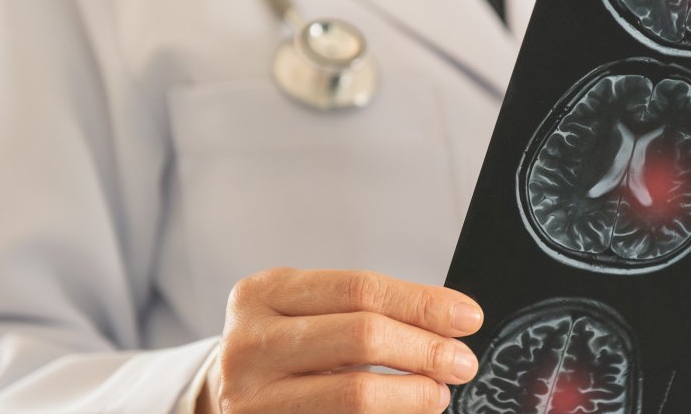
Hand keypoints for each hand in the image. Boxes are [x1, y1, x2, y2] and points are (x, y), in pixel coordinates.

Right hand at [196, 268, 483, 413]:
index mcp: (263, 293)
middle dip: (424, 349)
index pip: (360, 289)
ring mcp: (251, 399)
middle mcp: (249, 343)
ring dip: (412, 394)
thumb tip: (449, 321)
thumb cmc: (282, 347)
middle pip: (361, 336)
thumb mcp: (306, 310)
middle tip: (461, 362)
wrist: (223, 397)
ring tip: (437, 393)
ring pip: (355, 394)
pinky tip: (407, 412)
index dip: (422, 303)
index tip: (467, 317)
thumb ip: (364, 308)